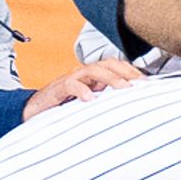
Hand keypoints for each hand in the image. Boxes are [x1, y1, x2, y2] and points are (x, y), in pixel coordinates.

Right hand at [23, 60, 144, 118]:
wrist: (31, 113)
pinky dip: (81, 90)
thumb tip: (130, 115)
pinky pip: (70, 85)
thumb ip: (105, 107)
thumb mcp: (88, 109)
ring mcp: (70, 80)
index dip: (133, 72)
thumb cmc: (61, 111)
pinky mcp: (56, 90)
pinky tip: (90, 99)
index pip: (116, 67)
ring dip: (110, 78)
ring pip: (93, 70)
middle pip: (108, 64)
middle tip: (140, 85)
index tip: (149, 84)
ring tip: (123, 89)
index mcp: (93, 79)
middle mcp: (84, 76)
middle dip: (126, 72)